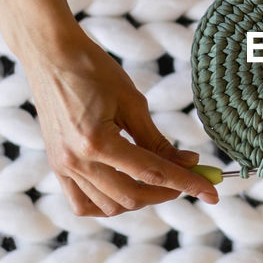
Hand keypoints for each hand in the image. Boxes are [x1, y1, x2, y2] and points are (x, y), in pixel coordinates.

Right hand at [19, 26, 218, 215]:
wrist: (51, 55)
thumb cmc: (94, 70)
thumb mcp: (132, 102)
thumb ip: (158, 141)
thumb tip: (187, 163)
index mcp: (96, 142)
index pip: (152, 173)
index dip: (186, 184)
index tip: (212, 193)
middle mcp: (76, 161)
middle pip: (132, 196)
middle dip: (167, 191)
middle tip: (189, 177)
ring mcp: (62, 167)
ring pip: (110, 206)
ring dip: (140, 199)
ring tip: (159, 181)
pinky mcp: (57, 166)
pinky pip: (83, 204)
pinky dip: (108, 204)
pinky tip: (126, 190)